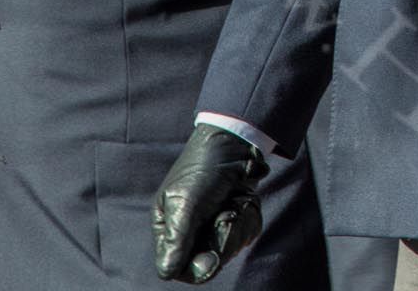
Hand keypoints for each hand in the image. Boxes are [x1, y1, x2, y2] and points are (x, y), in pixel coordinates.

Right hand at [152, 125, 267, 282]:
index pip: (177, 268)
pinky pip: (247, 234)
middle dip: (223, 238)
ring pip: (231, 249)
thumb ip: (177, 240)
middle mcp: (190, 232)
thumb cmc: (203, 170)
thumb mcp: (185, 203)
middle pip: (209, 263)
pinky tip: (244, 199)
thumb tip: (167, 274)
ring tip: (234, 201)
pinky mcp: (235, 219)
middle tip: (226, 213)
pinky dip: (250, 217)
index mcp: (168, 229)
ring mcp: (214, 226)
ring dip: (238, 224)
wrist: (236, 142)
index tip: (211, 256)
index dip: (196, 268)